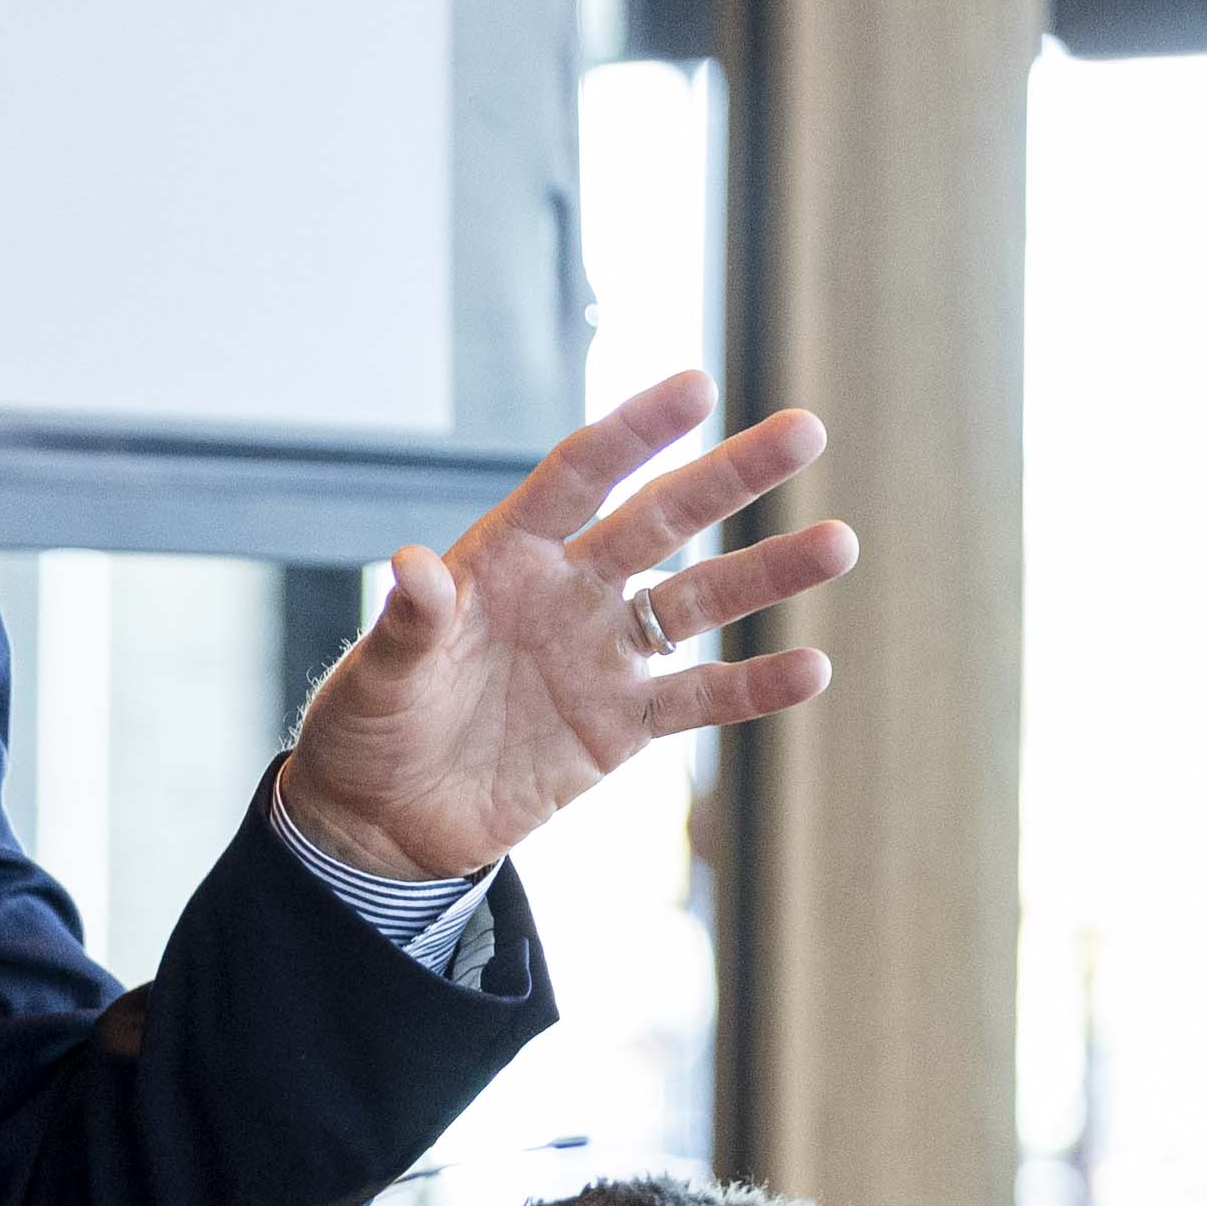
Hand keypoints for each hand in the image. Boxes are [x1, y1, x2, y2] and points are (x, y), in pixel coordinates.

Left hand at [275, 373, 854, 882]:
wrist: (381, 818)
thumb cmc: (368, 727)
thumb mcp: (376, 678)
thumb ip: (408, 624)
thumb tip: (412, 568)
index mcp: (506, 556)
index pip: (579, 476)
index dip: (635, 433)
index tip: (698, 387)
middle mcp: (568, 591)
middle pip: (660, 520)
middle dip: (730, 477)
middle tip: (804, 431)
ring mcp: (600, 655)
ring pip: (698, 601)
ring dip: (766, 574)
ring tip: (838, 543)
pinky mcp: (619, 727)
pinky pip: (698, 700)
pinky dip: (752, 687)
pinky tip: (811, 668)